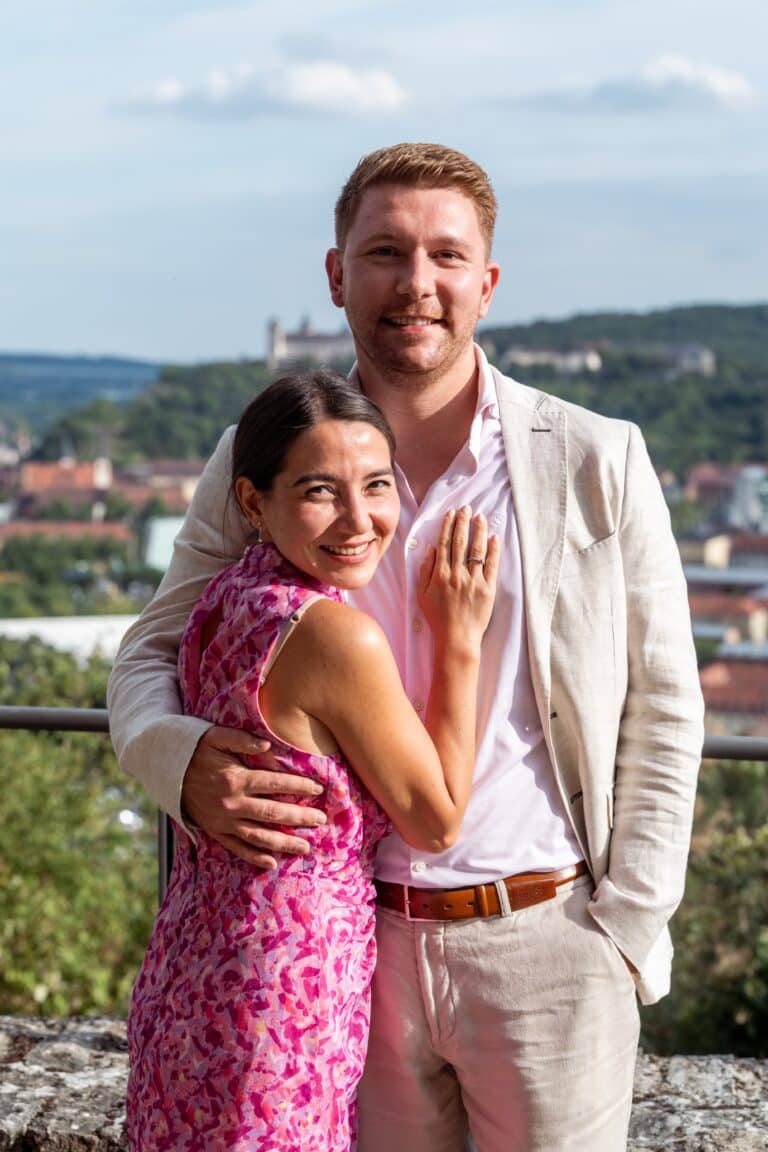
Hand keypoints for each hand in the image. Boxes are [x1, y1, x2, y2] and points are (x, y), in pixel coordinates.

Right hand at [181, 726, 326, 868]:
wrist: (165, 769)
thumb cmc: (196, 749)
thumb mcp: (216, 736)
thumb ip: (242, 739)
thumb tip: (268, 745)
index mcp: (236, 779)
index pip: (274, 783)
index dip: (298, 785)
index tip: (317, 788)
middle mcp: (231, 803)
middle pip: (272, 813)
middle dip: (299, 817)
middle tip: (320, 820)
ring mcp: (223, 820)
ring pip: (258, 836)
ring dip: (283, 843)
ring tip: (305, 847)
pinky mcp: (214, 831)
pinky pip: (236, 847)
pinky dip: (254, 857)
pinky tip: (272, 862)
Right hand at [417, 507, 499, 650]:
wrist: (456, 638)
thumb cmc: (438, 618)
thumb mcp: (422, 594)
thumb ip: (426, 570)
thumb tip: (431, 549)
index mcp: (440, 575)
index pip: (444, 544)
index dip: (447, 526)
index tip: (451, 513)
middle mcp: (457, 575)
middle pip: (460, 542)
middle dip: (463, 522)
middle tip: (466, 508)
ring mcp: (474, 581)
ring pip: (477, 550)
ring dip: (479, 531)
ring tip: (480, 517)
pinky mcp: (488, 589)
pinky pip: (491, 565)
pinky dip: (493, 550)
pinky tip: (494, 537)